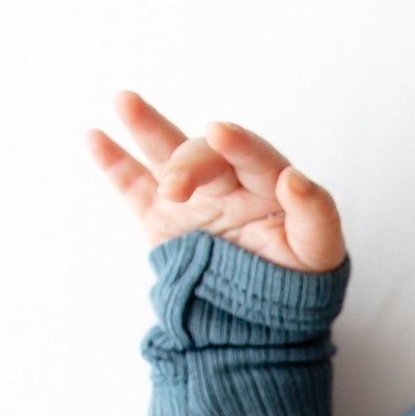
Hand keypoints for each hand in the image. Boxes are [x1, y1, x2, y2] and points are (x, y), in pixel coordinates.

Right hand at [84, 90, 345, 272]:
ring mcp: (192, 197)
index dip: (238, 144)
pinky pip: (133, 185)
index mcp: (268, 185)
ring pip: (166, 154)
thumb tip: (294, 178)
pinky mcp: (160, 217)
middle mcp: (228, 182)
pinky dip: (113, 162)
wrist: (263, 314)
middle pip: (205, 156)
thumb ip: (315, 213)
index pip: (254, 156)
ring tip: (125, 101)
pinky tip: (95, 136)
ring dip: (146, 126)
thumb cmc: (298, 275)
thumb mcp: (319, 250)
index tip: (219, 133)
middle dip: (188, 165)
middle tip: (175, 189)